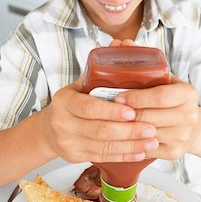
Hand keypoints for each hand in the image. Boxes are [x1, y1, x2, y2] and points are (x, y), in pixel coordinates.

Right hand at [40, 77, 157, 162]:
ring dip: (131, 145)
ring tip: (152, 141)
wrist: (49, 129)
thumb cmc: (72, 102)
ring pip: (104, 147)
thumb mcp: (80, 85)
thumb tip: (123, 44)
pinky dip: (124, 155)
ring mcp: (67, 142)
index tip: (132, 111)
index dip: (111, 111)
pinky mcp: (74, 156)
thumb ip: (100, 70)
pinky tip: (140, 153)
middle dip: (128, 131)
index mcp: (64, 100)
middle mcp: (62, 123)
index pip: (88, 107)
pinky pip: (103, 157)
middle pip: (99, 130)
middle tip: (151, 128)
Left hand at [115, 75, 199, 160]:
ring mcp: (182, 136)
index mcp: (187, 94)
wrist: (193, 129)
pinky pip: (145, 148)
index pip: (159, 96)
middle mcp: (188, 116)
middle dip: (126, 114)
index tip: (119, 98)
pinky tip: (123, 137)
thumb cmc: (174, 102)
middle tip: (111, 111)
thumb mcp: (169, 83)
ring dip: (126, 129)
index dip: (136, 98)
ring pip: (145, 133)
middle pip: (148, 116)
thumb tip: (120, 60)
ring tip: (113, 122)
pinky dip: (131, 143)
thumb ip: (152, 74)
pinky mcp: (173, 151)